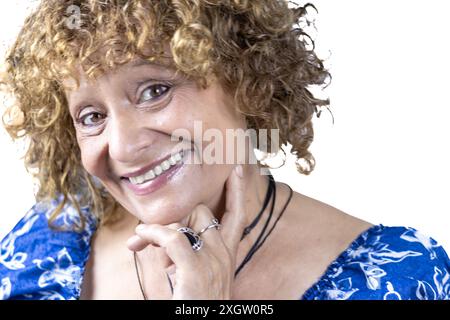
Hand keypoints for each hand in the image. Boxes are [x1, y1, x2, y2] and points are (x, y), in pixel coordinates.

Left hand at [126, 165, 245, 298]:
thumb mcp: (199, 276)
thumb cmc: (194, 304)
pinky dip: (152, 234)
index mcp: (227, 256)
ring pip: (187, 220)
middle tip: (151, 232)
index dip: (239, 191)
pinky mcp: (194, 270)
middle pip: (203, 212)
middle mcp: (224, 255)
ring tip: (143, 244)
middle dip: (177, 216)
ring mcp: (212, 261)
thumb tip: (170, 240)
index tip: (239, 169)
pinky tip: (139, 239)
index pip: (237, 215)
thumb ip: (192, 253)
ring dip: (160, 228)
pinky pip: (171, 237)